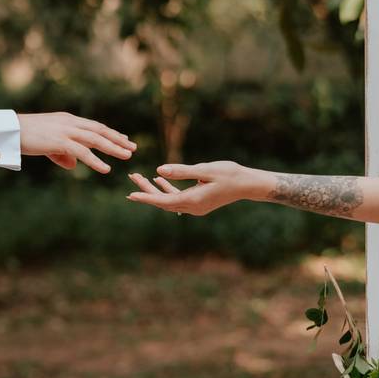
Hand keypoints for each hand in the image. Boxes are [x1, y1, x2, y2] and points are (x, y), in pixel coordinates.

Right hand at [17, 112, 135, 172]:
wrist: (9, 130)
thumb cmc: (24, 136)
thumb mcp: (46, 145)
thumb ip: (62, 154)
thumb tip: (73, 165)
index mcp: (67, 120)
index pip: (94, 125)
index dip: (110, 132)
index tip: (124, 138)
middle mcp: (70, 123)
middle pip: (99, 130)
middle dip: (117, 139)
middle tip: (132, 147)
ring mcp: (65, 131)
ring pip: (95, 139)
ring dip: (113, 147)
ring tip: (127, 156)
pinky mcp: (59, 141)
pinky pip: (82, 152)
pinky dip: (95, 161)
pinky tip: (105, 169)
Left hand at [127, 161, 262, 214]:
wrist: (248, 184)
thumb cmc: (230, 174)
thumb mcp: (205, 169)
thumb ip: (182, 171)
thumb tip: (159, 171)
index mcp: (193, 200)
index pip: (163, 200)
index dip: (146, 197)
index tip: (131, 194)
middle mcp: (192, 207)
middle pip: (163, 201)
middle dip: (146, 190)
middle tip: (132, 176)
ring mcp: (195, 207)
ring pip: (168, 199)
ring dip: (154, 189)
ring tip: (139, 177)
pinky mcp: (198, 202)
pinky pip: (177, 198)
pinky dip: (167, 189)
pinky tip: (158, 180)